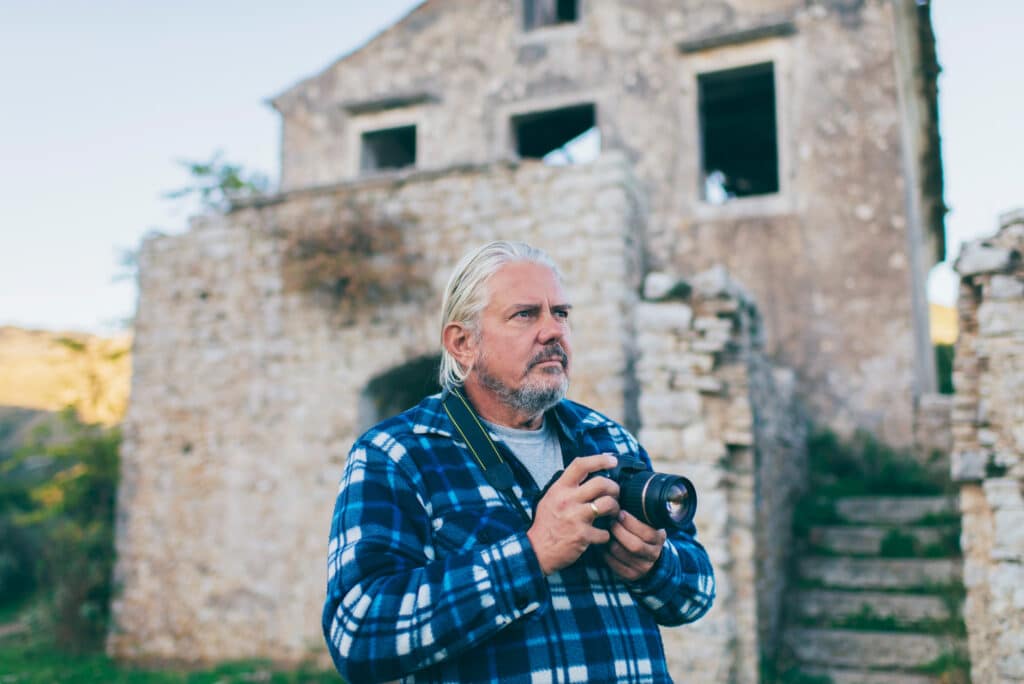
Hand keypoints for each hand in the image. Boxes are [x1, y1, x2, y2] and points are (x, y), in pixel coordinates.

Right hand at [527, 454, 620, 574]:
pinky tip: (601, 535)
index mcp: (560, 488)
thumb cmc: (546, 523)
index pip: (581, 465)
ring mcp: (576, 517)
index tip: (612, 461)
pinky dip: (606, 534)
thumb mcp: (551, 498)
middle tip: (615, 494)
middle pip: (601, 483)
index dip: (600, 460)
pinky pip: (605, 532)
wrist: (536, 550)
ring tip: (613, 512)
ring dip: (615, 508)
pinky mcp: (583, 535)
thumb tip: (587, 476)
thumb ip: (567, 487)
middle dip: (614, 487)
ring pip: (608, 504)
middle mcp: (568, 500)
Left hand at [603, 510, 666, 581]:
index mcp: (659, 538)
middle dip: (619, 532)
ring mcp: (643, 567)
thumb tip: (621, 497)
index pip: (647, 532)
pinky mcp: (632, 575)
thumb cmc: (641, 532)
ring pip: (622, 554)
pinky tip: (603, 546)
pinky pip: (615, 565)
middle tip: (610, 521)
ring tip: (604, 532)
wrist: (647, 556)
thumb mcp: (646, 522)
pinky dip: (606, 555)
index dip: (631, 522)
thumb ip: (639, 513)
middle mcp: (654, 554)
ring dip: (610, 542)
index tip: (619, 512)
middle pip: (635, 545)